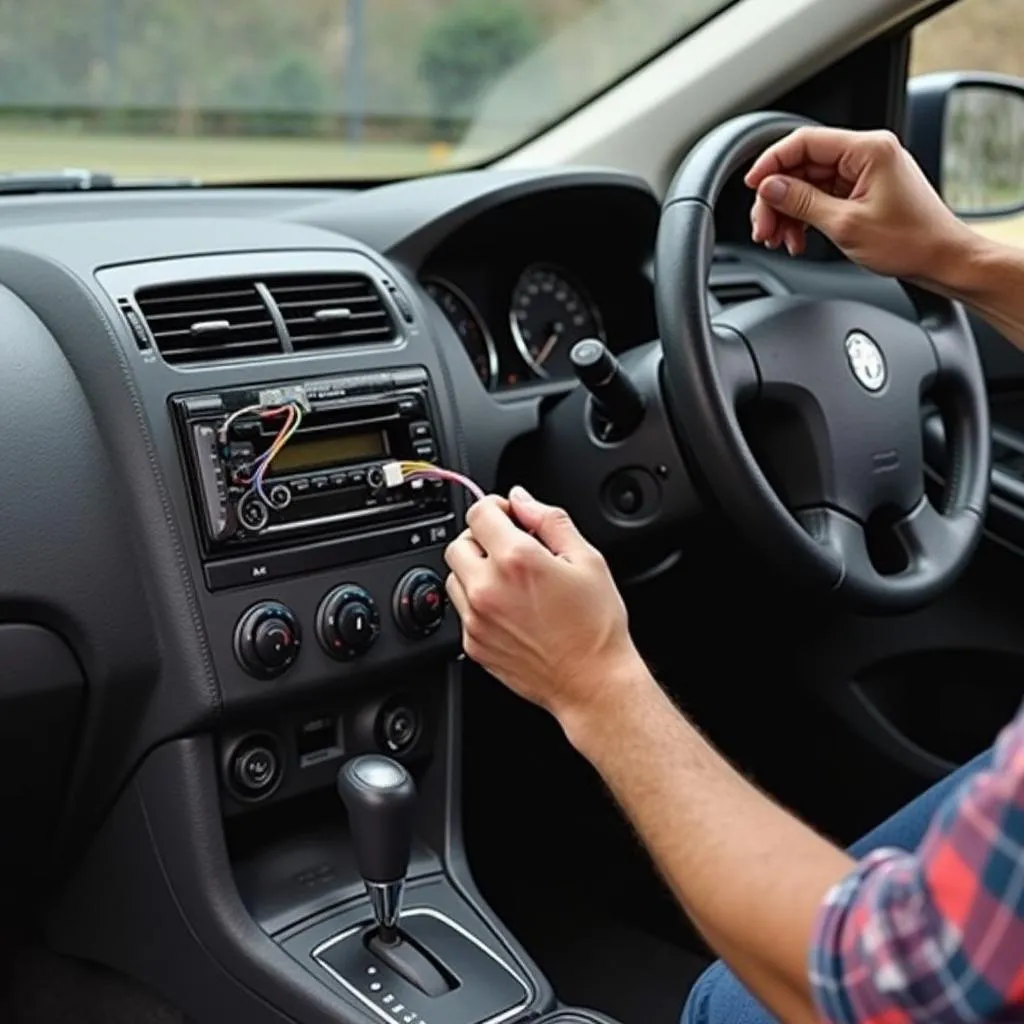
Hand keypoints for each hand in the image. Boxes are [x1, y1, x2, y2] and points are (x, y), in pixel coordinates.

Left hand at [443, 487, 644, 729]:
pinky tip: (510, 608)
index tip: (510, 517)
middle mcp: (489, 587)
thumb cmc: (596, 626)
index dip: (497, 508)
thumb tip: (521, 499)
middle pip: (459, 543)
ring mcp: (477, 618)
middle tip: (511, 550)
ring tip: (511, 582)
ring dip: (475, 570)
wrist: (592, 682)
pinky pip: (462, 609)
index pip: (479, 513)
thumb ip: (550, 520)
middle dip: (483, 540)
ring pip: (455, 576)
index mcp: (517, 559)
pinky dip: (478, 602)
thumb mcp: (588, 559)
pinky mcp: (473, 643)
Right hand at [746, 126, 973, 281]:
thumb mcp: (845, 224)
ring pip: (807, 184)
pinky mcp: (861, 190)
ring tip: (779, 240)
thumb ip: (802, 202)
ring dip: (787, 213)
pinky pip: (820, 197)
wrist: (941, 260)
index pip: (803, 142)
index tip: (751, 187)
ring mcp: (864, 172)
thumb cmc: (909, 241)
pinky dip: (804, 218)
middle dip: (776, 199)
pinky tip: (797, 239)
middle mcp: (866, 153)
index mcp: (868, 149)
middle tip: (764, 228)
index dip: (770, 163)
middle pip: (801, 166)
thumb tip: (770, 187)